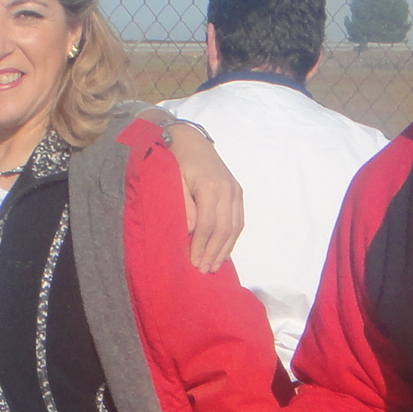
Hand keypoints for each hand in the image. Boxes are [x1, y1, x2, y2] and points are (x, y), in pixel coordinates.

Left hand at [168, 125, 244, 272]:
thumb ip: (183, 205)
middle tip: (204, 270)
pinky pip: (239, 221)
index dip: (201, 245)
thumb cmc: (177, 161)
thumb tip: (191, 231)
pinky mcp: (238, 193)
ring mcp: (235, 191)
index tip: (194, 262)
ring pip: (235, 227)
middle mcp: (228, 190)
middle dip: (214, 252)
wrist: (191, 141)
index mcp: (211, 187)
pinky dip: (232, 238)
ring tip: (214, 266)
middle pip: (224, 229)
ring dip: (225, 249)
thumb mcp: (174, 181)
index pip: (208, 224)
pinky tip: (223, 251)